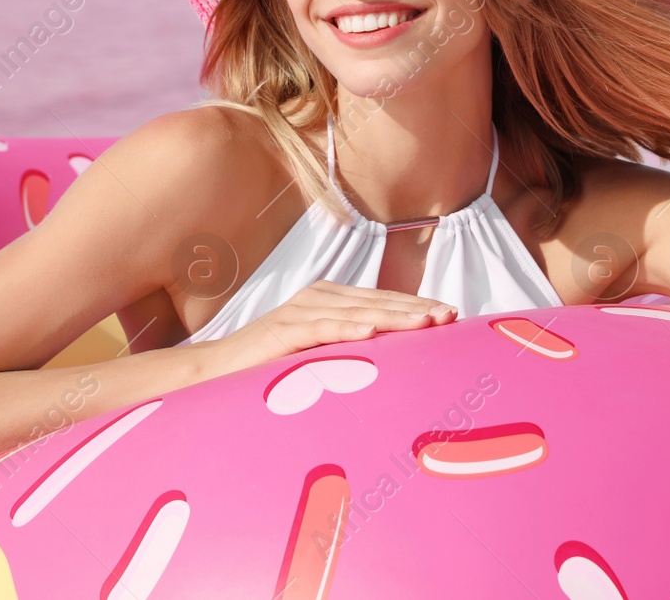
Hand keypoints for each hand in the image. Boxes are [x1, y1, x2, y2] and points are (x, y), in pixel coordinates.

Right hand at [200, 280, 456, 377]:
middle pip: (378, 301)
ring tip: (427, 322)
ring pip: (358, 311)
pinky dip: (349, 327)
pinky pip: (323, 327)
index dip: (417, 306)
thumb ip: (350, 350)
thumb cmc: (272, 367)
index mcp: (331, 300)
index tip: (451, 315)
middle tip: (451, 316)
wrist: (218, 372)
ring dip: (395, 316)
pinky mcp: (285, 329)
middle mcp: (319, 297)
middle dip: (416, 309)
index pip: (383, 301)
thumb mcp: (319, 354)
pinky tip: (373, 331)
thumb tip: (393, 363)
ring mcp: (301, 310)